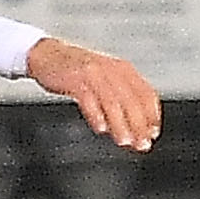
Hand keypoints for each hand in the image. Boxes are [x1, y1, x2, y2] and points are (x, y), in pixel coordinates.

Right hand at [24, 37, 158, 151]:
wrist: (47, 54)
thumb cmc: (76, 71)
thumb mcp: (104, 78)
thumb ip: (120, 95)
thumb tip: (133, 123)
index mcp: (124, 70)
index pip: (146, 95)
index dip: (152, 116)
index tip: (152, 134)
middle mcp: (112, 71)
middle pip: (132, 101)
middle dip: (139, 126)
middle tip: (141, 144)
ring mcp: (94, 74)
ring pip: (113, 102)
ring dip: (120, 125)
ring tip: (124, 141)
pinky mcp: (76, 79)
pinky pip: (89, 99)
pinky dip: (96, 115)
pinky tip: (100, 128)